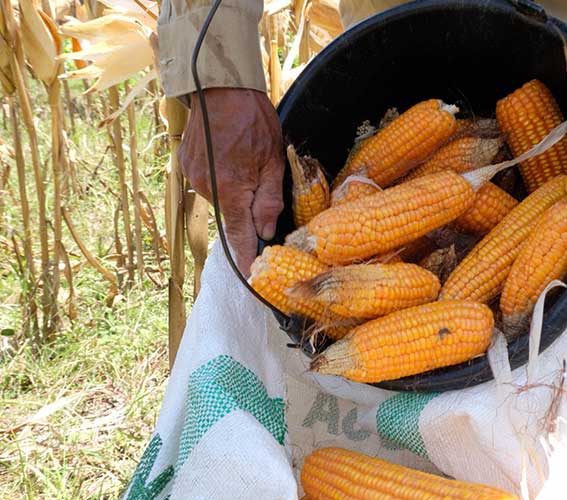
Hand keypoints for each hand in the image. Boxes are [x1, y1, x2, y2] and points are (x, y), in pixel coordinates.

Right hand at [180, 88, 284, 274]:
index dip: (245, 256)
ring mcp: (192, 176)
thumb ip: (268, 201)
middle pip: (232, 214)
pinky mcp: (185, 164)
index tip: (249, 277)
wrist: (220, 87)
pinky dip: (221, 176)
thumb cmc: (253, 121)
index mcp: (231, 190)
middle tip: (262, 181)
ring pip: (221, 197)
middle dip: (248, 208)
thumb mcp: (273, 161)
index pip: (240, 235)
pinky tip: (230, 155)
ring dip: (235, 189)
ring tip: (245, 160)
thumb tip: (266, 233)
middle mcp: (206, 188)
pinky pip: (208, 182)